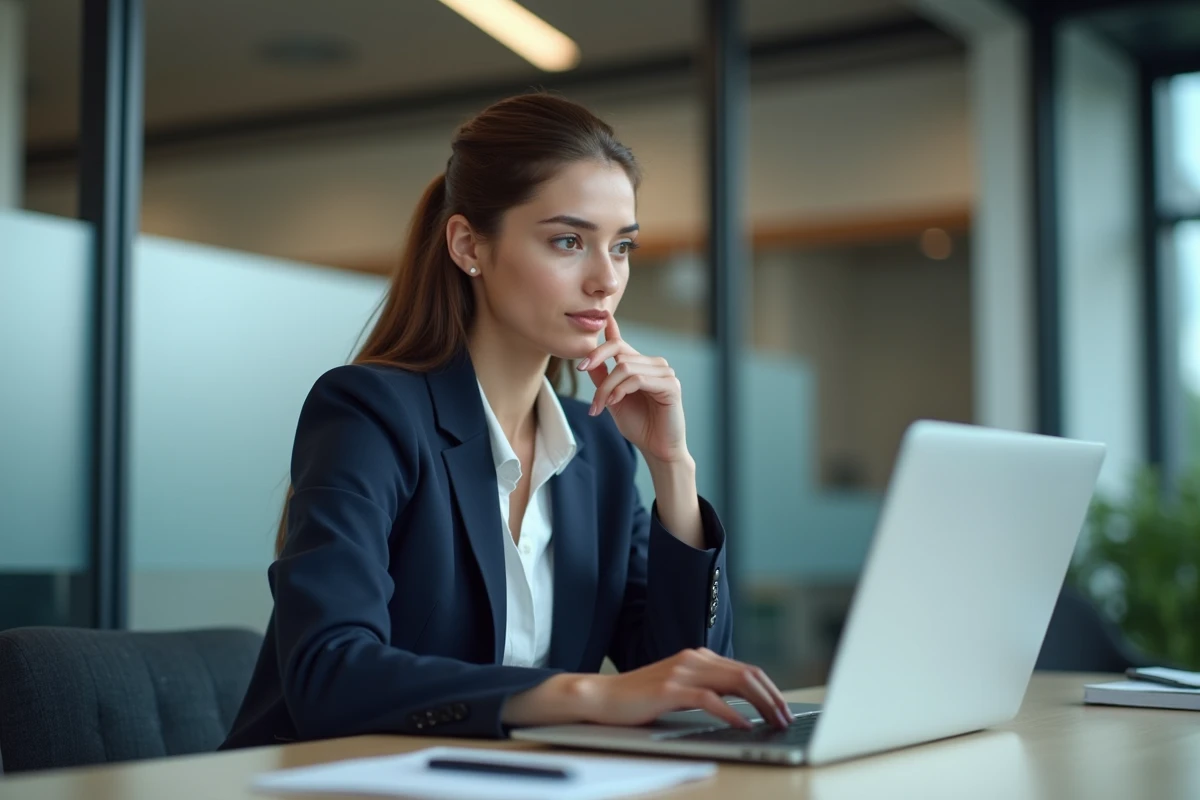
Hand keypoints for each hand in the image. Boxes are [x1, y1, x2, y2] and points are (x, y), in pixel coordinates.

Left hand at [579, 316, 687, 464]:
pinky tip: (614, 402)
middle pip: (619, 355)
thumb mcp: (613, 399)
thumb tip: (589, 358)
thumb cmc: (639, 425)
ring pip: (626, 367)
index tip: (583, 357)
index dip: (603, 340)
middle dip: (601, 380)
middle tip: (594, 403)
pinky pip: (638, 379)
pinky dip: (621, 390)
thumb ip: (603, 378)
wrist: (657, 449)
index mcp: (642, 364)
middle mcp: (655, 364)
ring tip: (602, 406)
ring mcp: (665, 373)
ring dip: (608, 388)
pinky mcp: (671, 385)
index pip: (620, 344)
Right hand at [580, 648, 792, 729]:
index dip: (770, 689)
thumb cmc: (639, 698)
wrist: (602, 696)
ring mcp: (682, 672)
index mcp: (698, 657)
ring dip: (760, 704)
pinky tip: (743, 725)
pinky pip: (710, 700)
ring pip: (735, 683)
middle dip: (773, 697)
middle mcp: (693, 659)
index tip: (783, 709)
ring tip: (774, 722)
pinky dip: (732, 713)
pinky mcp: (670, 689)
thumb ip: (705, 688)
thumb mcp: (678, 688)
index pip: (746, 669)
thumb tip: (741, 705)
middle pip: (747, 674)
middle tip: (787, 719)